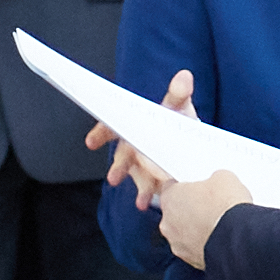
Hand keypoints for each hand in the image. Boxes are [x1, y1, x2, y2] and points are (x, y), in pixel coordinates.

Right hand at [91, 68, 193, 208]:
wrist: (188, 144)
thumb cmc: (178, 122)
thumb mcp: (178, 107)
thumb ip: (178, 94)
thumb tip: (185, 76)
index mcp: (137, 124)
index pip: (114, 127)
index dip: (102, 133)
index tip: (91, 141)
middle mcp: (135, 144)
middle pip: (123, 155)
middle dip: (119, 166)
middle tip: (114, 177)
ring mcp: (141, 163)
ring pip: (135, 174)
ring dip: (137, 187)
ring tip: (141, 198)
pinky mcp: (150, 178)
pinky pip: (146, 188)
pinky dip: (145, 196)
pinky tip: (145, 203)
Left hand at [158, 170, 252, 269]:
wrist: (238, 238)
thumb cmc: (226, 207)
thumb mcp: (224, 178)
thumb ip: (212, 180)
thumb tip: (217, 184)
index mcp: (170, 198)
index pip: (171, 188)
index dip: (187, 188)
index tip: (197, 189)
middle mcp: (168, 223)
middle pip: (176, 213)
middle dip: (191, 211)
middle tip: (211, 207)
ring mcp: (178, 244)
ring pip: (185, 234)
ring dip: (197, 230)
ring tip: (218, 225)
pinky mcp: (192, 260)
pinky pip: (196, 250)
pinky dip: (206, 245)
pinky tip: (221, 239)